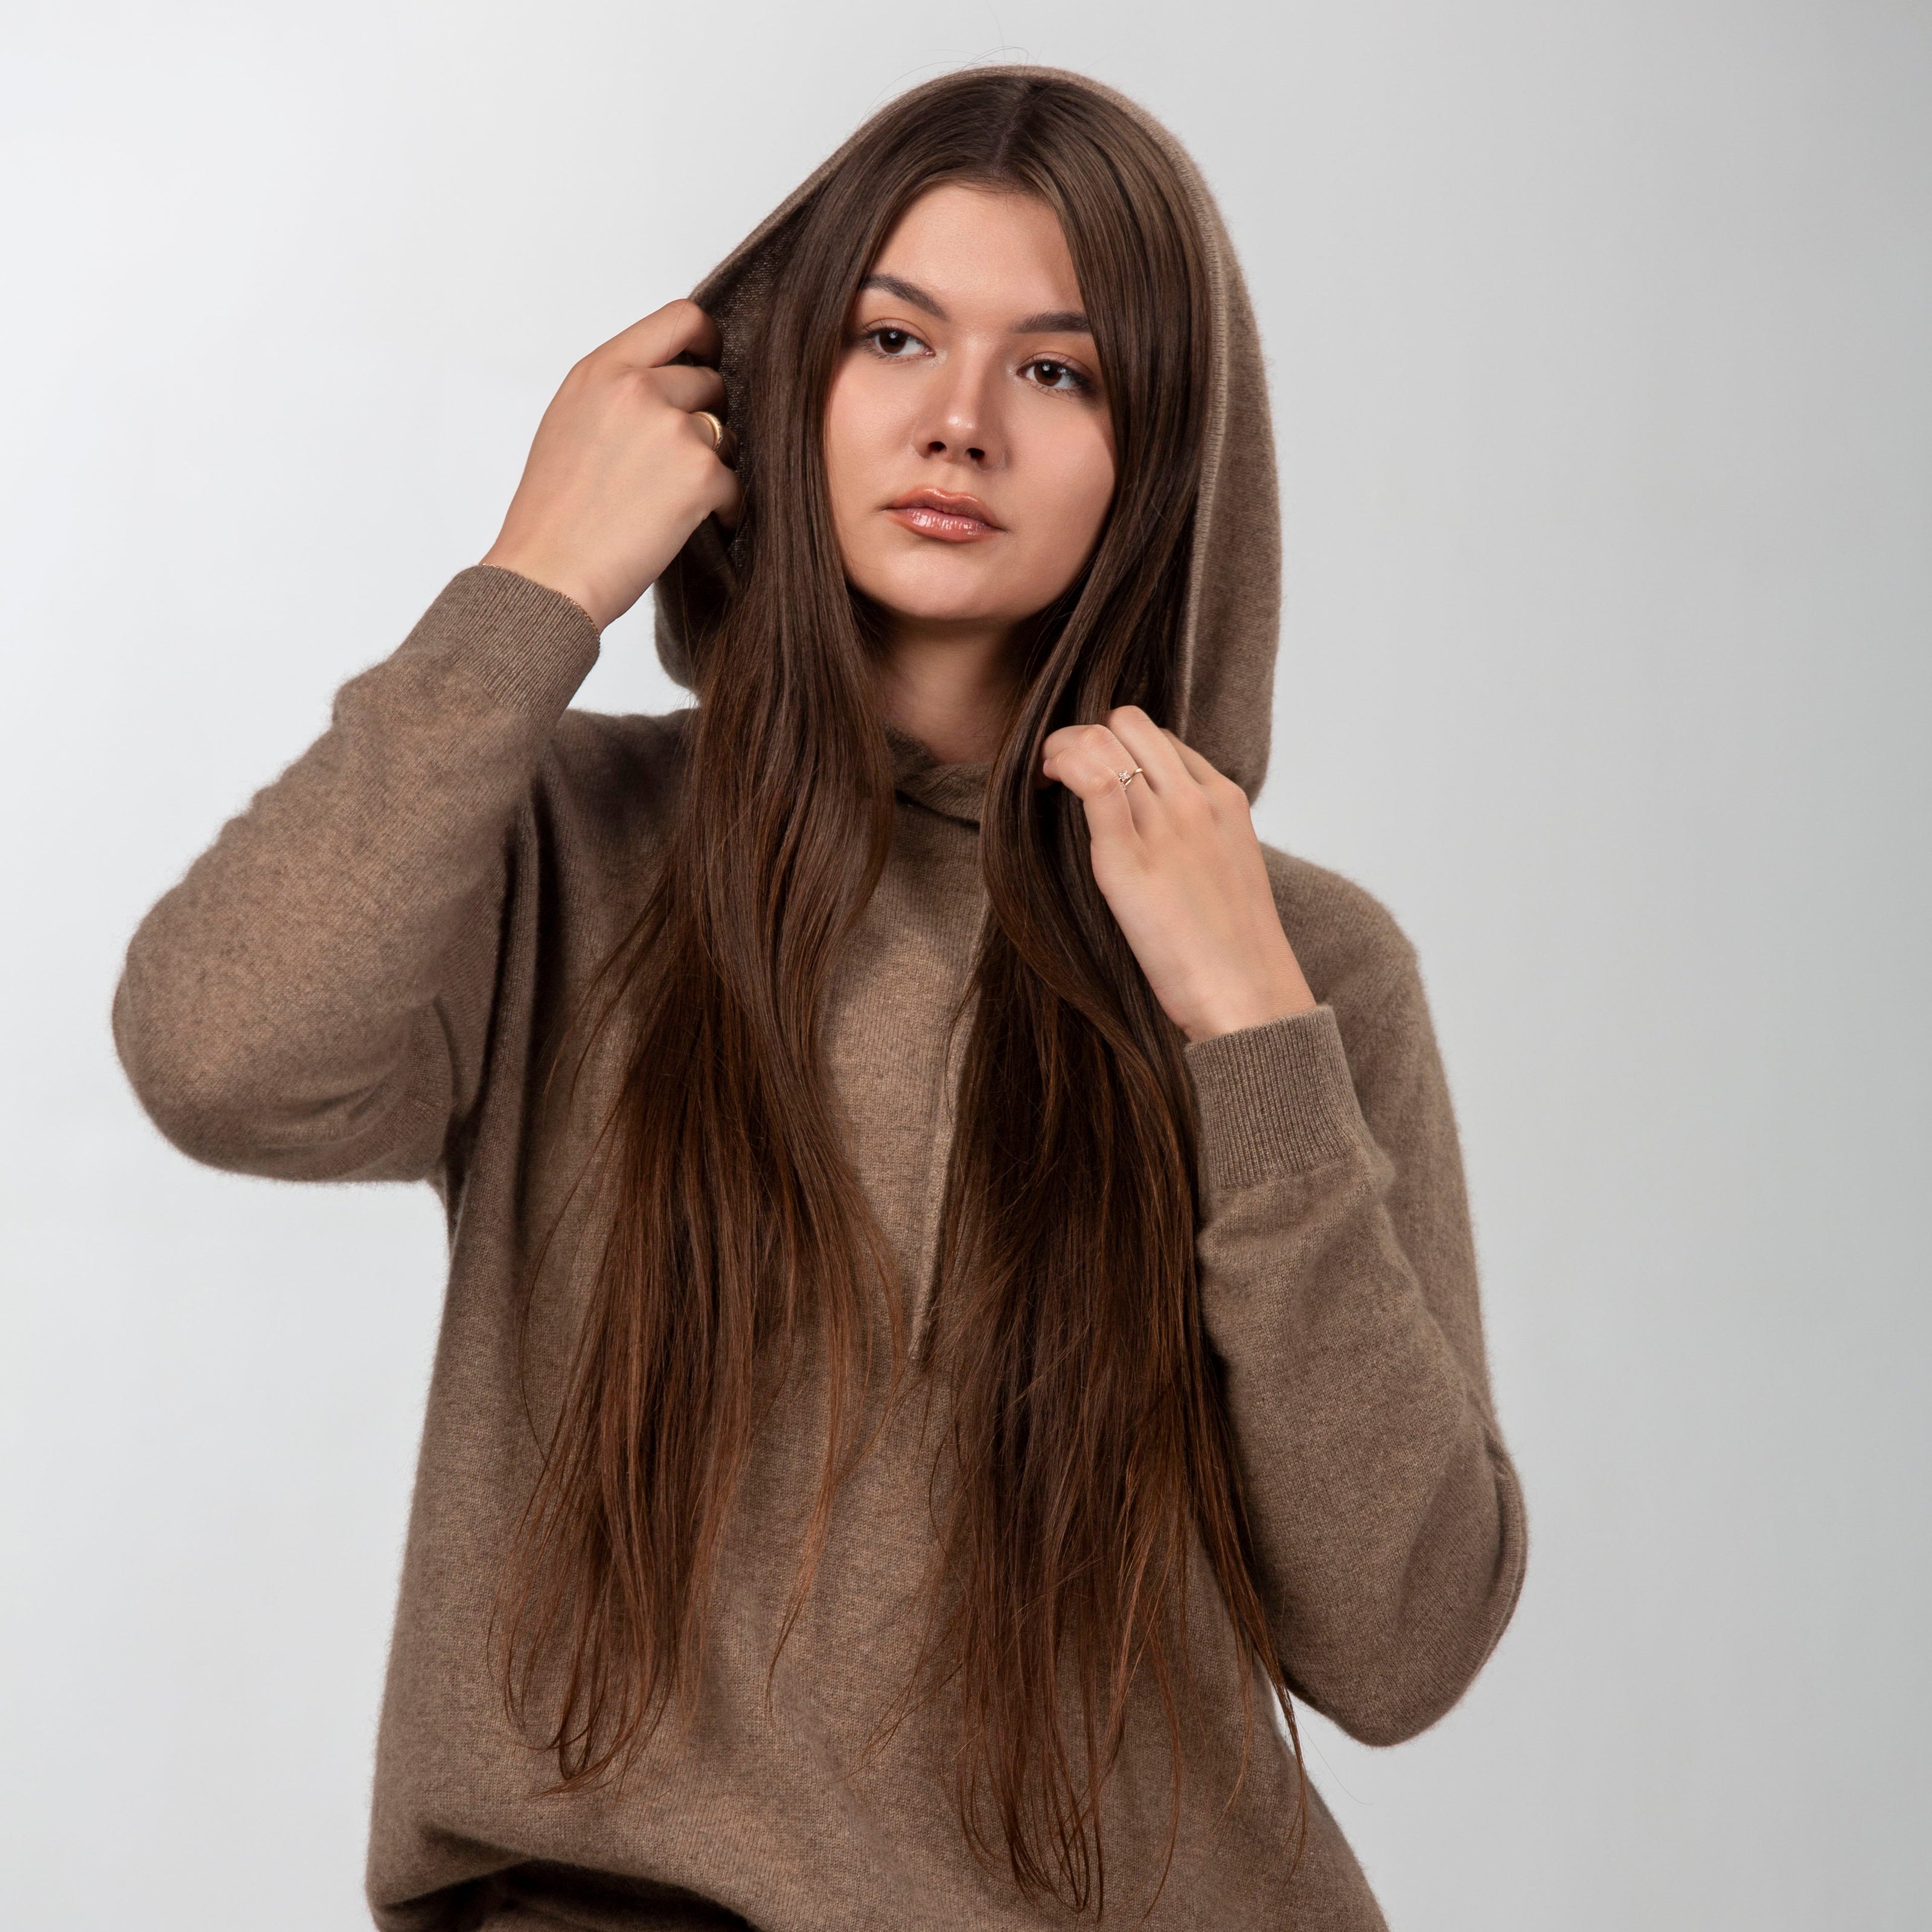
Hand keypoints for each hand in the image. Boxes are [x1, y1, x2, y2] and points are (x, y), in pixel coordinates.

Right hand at [480, 300, 741, 630]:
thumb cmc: (553, 514)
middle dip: (706, 418)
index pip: (680, 318)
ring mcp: (672, 429)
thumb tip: (666, 383)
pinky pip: (737, 484)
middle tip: (681, 460)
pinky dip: (726, 509)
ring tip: (676, 500)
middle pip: (710, 382)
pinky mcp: (700, 475)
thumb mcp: (570, 423)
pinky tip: (697, 525)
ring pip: (725, 435)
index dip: (706, 339)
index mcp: (601, 370)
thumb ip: (616, 392)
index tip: (710, 360)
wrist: (548, 574)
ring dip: (713, 465)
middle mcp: (637, 389)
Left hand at [1041, 706, 1316, 1042]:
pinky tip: (1048, 782)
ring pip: (1105, 738)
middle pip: (1130, 723)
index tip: (1095, 772)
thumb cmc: (1234, 950)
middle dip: (1088, 733)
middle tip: (1063, 769)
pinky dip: (1063, 764)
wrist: (1249, 993)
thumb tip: (1154, 838)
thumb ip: (1196, 840)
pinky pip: (1093, 779)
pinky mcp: (1128, 856)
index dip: (1120, 747)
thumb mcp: (1227, 871)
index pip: (1161, 739)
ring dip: (1065, 746)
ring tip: (1049, 776)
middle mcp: (1195, 799)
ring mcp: (1165, 824)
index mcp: (1224, 799)